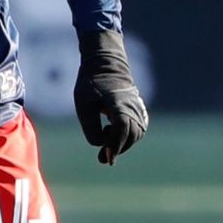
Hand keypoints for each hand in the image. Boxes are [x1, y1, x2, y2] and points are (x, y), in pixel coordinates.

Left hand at [73, 30, 147, 164]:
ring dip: (122, 142)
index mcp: (119, 104)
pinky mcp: (139, 109)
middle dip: (117, 148)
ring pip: (136, 134)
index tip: (106, 159)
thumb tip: (100, 146)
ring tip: (105, 135)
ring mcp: (139, 108)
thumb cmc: (91, 84)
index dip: (115, 146)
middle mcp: (133, 107)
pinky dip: (127, 136)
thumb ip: (90, 127)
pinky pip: (138, 129)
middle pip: (131, 136)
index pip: (122, 130)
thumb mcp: (83, 105)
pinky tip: (113, 133)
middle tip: (102, 158)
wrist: (105, 64)